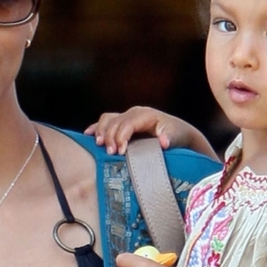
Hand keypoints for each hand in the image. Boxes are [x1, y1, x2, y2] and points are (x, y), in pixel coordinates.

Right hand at [85, 106, 216, 157]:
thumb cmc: (176, 135)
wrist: (178, 133)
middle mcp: (134, 113)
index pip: (127, 123)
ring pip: (108, 119)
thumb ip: (169, 139)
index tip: (120, 152)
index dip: (121, 137)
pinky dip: (96, 127)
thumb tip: (163, 142)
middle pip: (115, 122)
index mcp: (145, 115)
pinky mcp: (122, 122)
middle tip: (110, 153)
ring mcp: (127, 116)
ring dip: (101, 132)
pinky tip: (88, 135)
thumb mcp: (175, 137)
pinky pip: (106, 121)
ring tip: (99, 145)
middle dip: (110, 137)